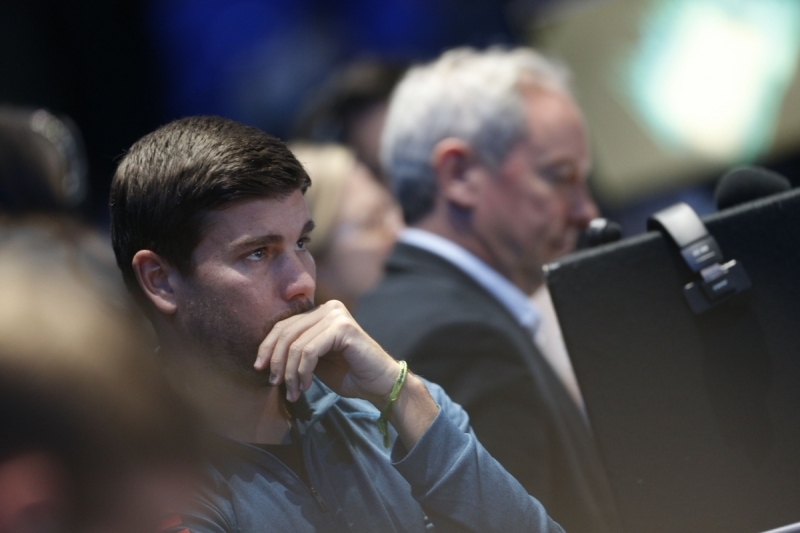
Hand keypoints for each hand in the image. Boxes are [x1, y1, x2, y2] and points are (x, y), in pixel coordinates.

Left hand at [254, 300, 399, 404]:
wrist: (379, 384)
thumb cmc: (348, 373)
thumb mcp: (315, 360)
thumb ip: (296, 351)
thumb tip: (264, 356)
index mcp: (320, 311)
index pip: (283, 325)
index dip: (267, 346)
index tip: (259, 368)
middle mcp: (328, 308)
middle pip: (286, 332)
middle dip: (276, 361)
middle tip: (275, 383)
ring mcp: (336, 315)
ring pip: (296, 344)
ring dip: (291, 373)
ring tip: (293, 392)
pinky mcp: (343, 328)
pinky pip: (310, 351)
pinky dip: (303, 372)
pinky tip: (305, 386)